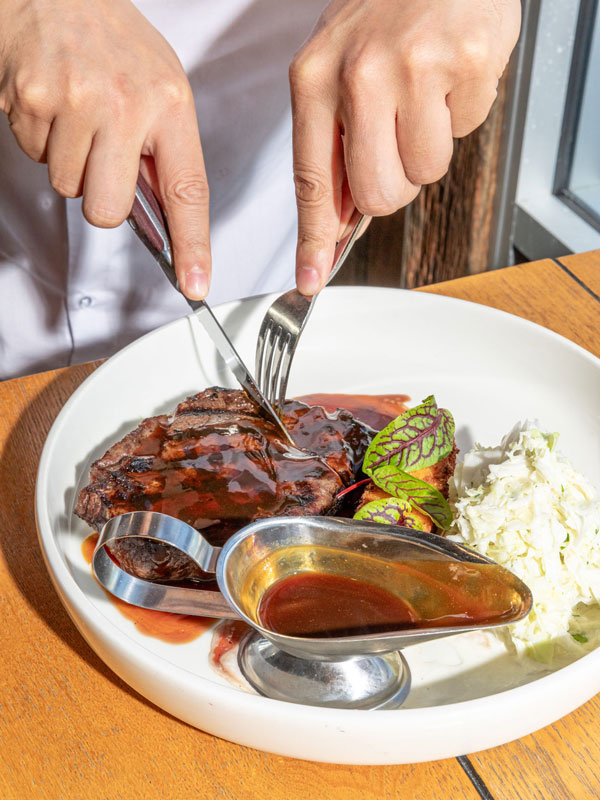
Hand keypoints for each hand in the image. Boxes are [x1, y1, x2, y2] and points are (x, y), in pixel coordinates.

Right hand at [0, 0, 209, 298]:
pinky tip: (55, 108)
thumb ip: (166, 152)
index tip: (196, 282)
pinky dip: (42, 142)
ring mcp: (75, 103)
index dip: (192, 246)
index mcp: (169, 104)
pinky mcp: (32, 102)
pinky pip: (35, 158)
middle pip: (107, 210)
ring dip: (70, 164)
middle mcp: (125, 105)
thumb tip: (165, 217)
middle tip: (103, 158)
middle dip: (101, 197)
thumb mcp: (162, 89)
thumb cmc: (113, 41)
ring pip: (67, 187)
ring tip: (78, 118)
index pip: (187, 192)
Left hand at [289, 0, 520, 294]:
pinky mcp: (467, 63)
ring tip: (424, 94)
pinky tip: (450, 75)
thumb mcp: (336, 65)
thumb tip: (338, 217)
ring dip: (430, 144)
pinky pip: (466, 130)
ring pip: (426, 171)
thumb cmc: (386, 8)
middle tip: (398, 145)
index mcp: (315, 78)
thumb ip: (332, 142)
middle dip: (393, 186)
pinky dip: (462, 111)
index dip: (314, 240)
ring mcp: (415, 68)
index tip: (310, 280)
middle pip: (378, 195)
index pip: (312, 181)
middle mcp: (359, 74)